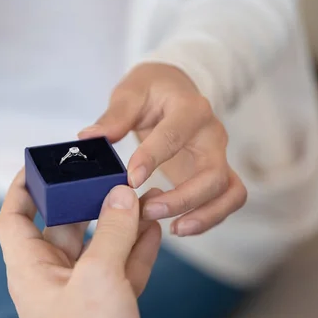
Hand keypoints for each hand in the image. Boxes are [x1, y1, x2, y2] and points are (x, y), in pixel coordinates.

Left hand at [0, 171, 161, 317]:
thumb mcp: (99, 277)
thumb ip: (113, 232)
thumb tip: (122, 194)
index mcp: (31, 268)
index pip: (14, 217)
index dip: (22, 187)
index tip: (39, 163)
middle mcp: (51, 277)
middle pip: (65, 226)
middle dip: (88, 201)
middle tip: (110, 176)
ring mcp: (80, 293)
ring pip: (98, 247)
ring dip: (120, 224)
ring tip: (143, 198)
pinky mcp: (105, 308)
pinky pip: (119, 269)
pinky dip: (135, 250)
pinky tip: (154, 229)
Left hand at [79, 63, 246, 235]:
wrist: (175, 88)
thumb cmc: (153, 90)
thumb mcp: (131, 92)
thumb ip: (114, 117)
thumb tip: (88, 137)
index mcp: (189, 109)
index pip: (174, 136)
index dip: (152, 159)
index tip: (130, 180)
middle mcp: (212, 134)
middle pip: (212, 174)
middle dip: (182, 199)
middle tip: (147, 211)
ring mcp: (220, 155)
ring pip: (229, 192)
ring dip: (204, 215)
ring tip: (172, 228)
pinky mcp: (219, 172)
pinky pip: (229, 200)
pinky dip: (210, 218)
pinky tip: (180, 227)